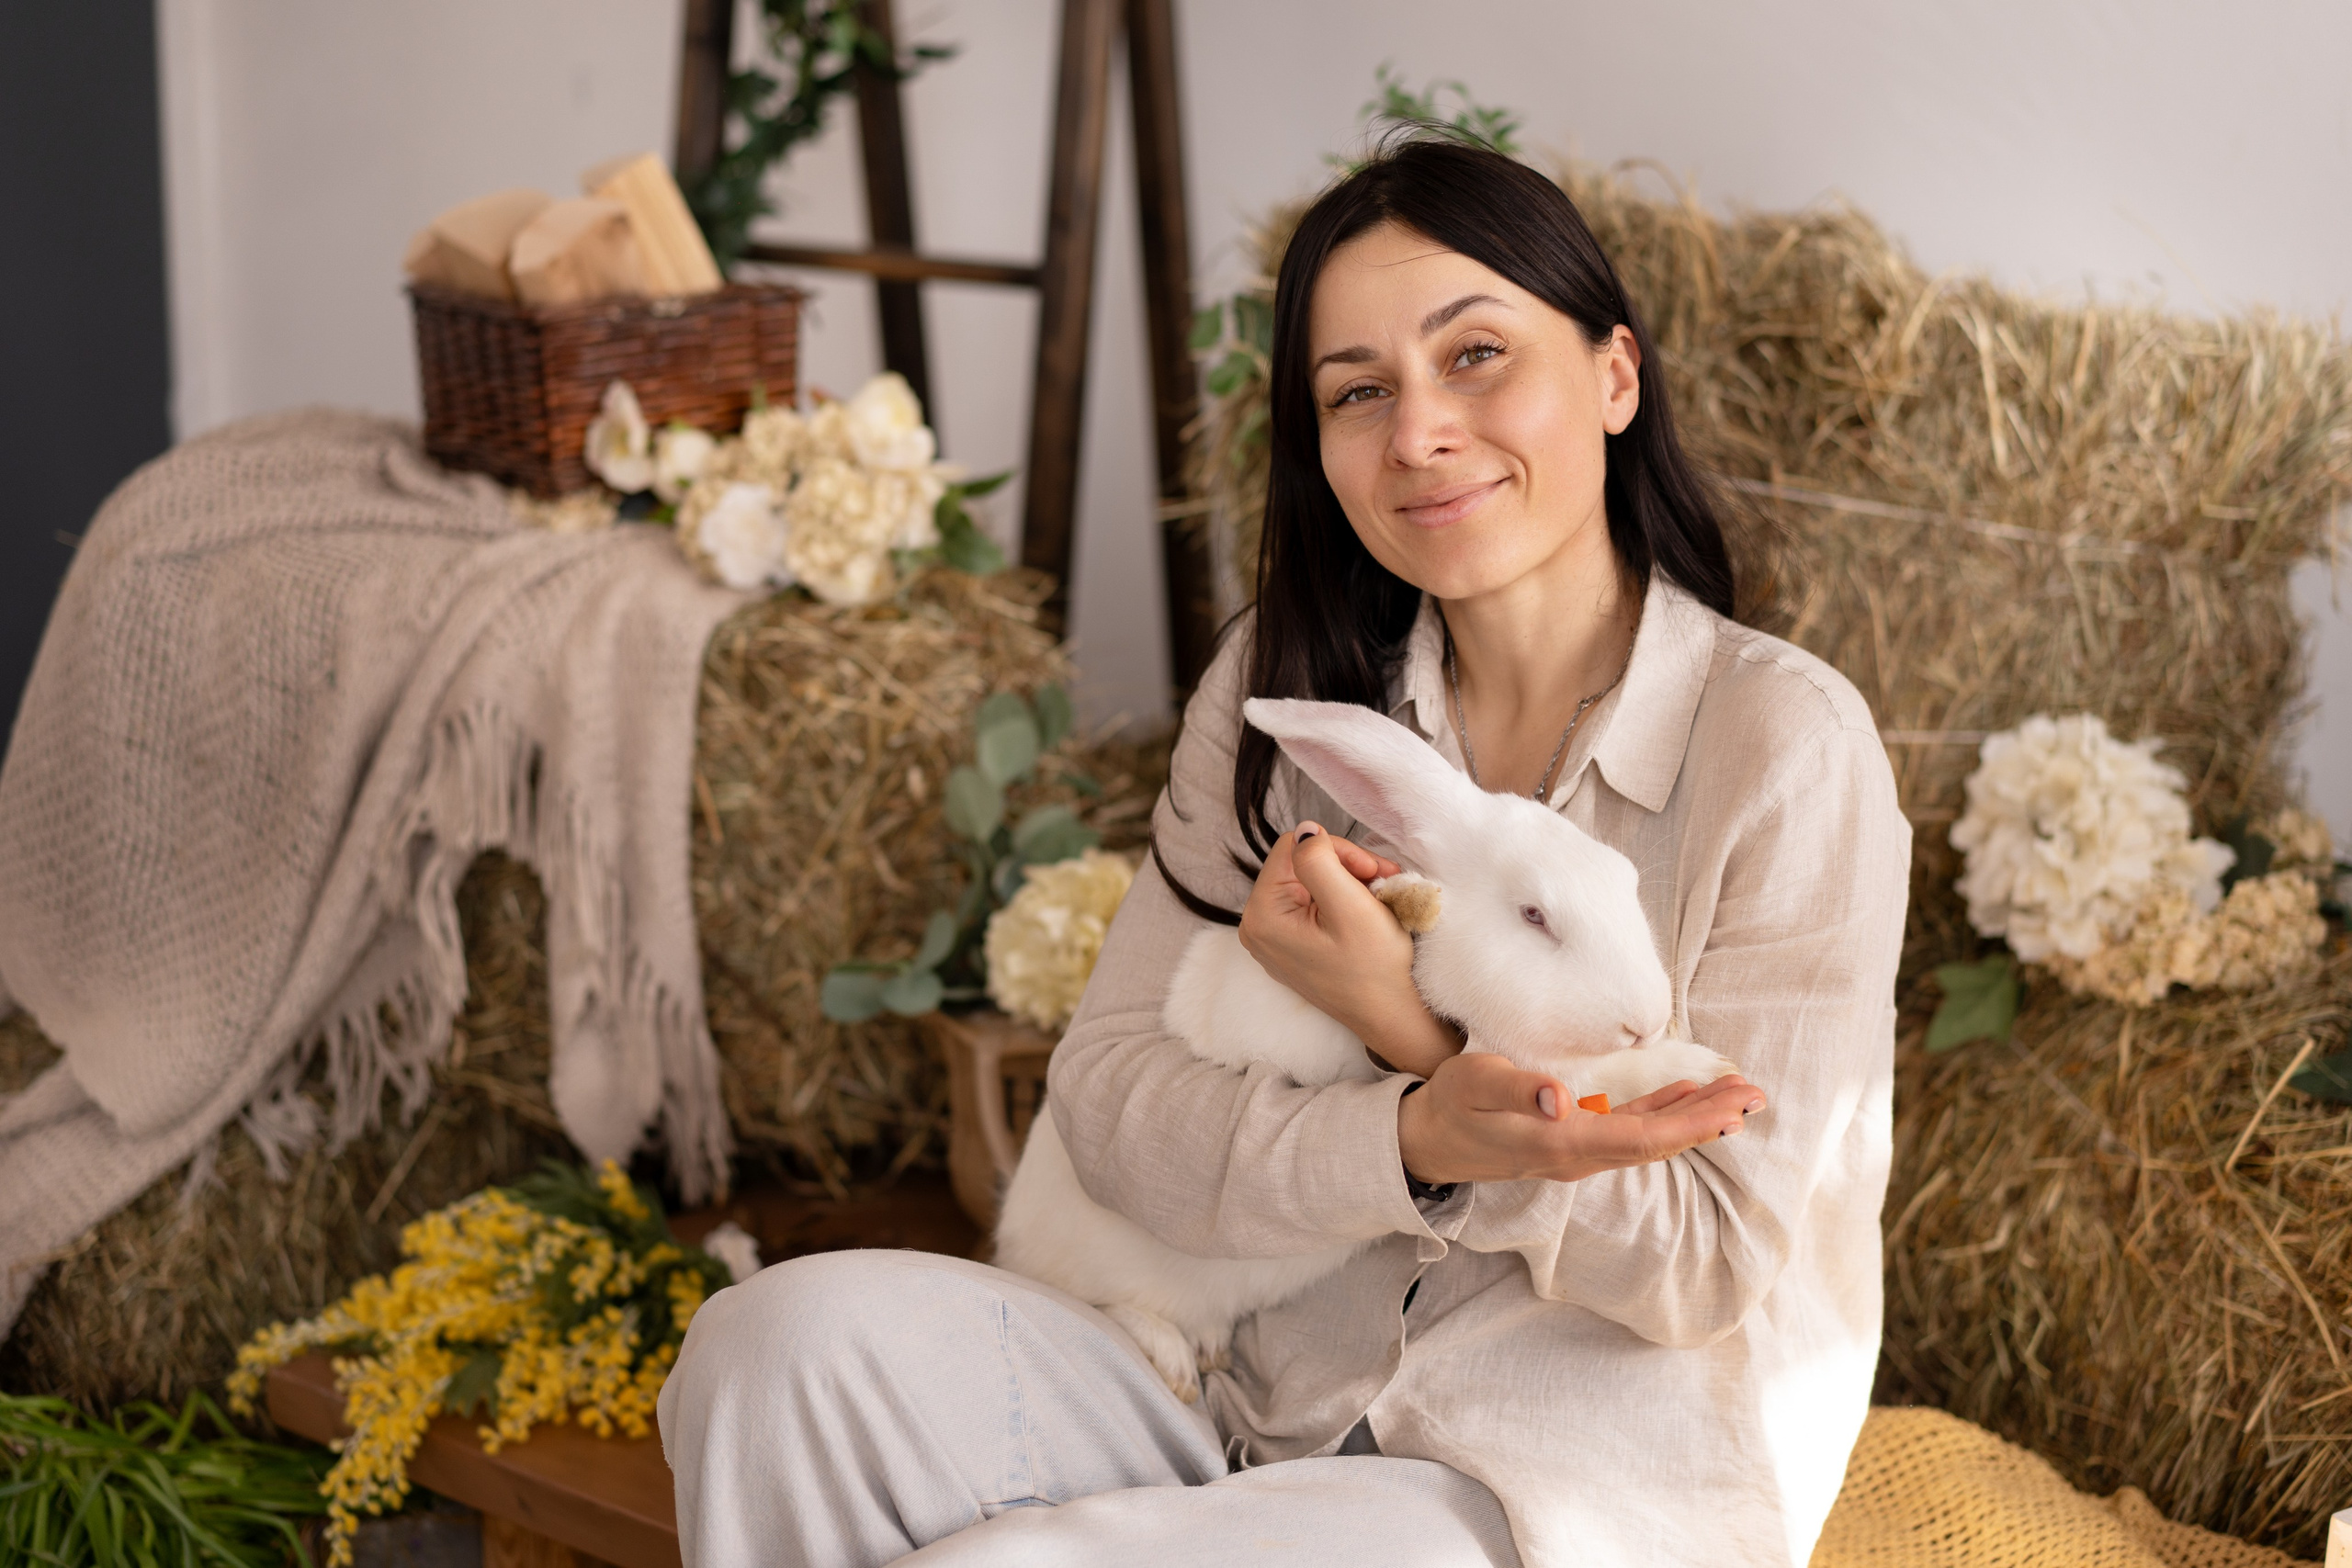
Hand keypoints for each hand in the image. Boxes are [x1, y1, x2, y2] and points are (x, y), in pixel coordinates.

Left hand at [1236, 823, 1461, 1077]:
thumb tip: (1306, 830)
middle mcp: (1257, 926)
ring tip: (1378, 899)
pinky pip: (1313, 904)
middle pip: (1300, 863)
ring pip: (1311, 881)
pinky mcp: (1292, 946)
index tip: (1374, 873)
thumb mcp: (1350, 906)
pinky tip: (1366, 914)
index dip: (1339, 851)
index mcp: (1262, 915)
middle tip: (1383, 881)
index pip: (1294, 847)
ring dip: (1349, 881)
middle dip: (1346, 866)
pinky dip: (1343, 900)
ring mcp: (1273, 938)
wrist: (1392, 1016)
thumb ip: (1320, 860)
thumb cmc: (1374, 968)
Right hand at [1397, 1052, 1764, 1186]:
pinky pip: (1631, 1132)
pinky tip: (1685, 1098)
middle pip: (1658, 1143)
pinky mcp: (1574, 1141)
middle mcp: (1579, 1156)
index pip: (1641, 1139)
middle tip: (1756, 1095)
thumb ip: (1516, 1090)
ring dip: (1694, 1118)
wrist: (1429, 1141)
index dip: (1691, 1124)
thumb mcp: (1475, 1084)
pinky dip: (1665, 1115)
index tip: (1732, 1107)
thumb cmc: (1452, 1105)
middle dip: (1709, 1120)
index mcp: (1562, 1143)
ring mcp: (1579, 1152)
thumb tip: (1560, 1099)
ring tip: (1737, 1095)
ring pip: (1650, 1138)